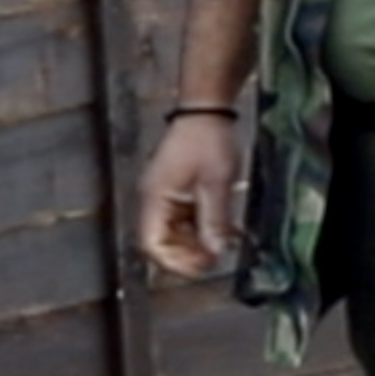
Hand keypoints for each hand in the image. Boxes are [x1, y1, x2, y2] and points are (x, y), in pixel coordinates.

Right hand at [136, 111, 243, 278]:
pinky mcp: (176, 191)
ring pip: (173, 234)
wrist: (206, 108)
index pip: (152, 244)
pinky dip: (200, 229)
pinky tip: (222, 232)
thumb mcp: (216, 183)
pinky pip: (183, 220)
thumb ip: (214, 220)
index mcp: (155, 198)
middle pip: (160, 242)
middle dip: (187, 255)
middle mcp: (153, 200)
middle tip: (216, 259)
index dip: (174, 262)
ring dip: (195, 244)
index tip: (202, 267)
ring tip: (222, 246)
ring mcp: (164, 195)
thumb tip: (214, 253)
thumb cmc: (208, 141)